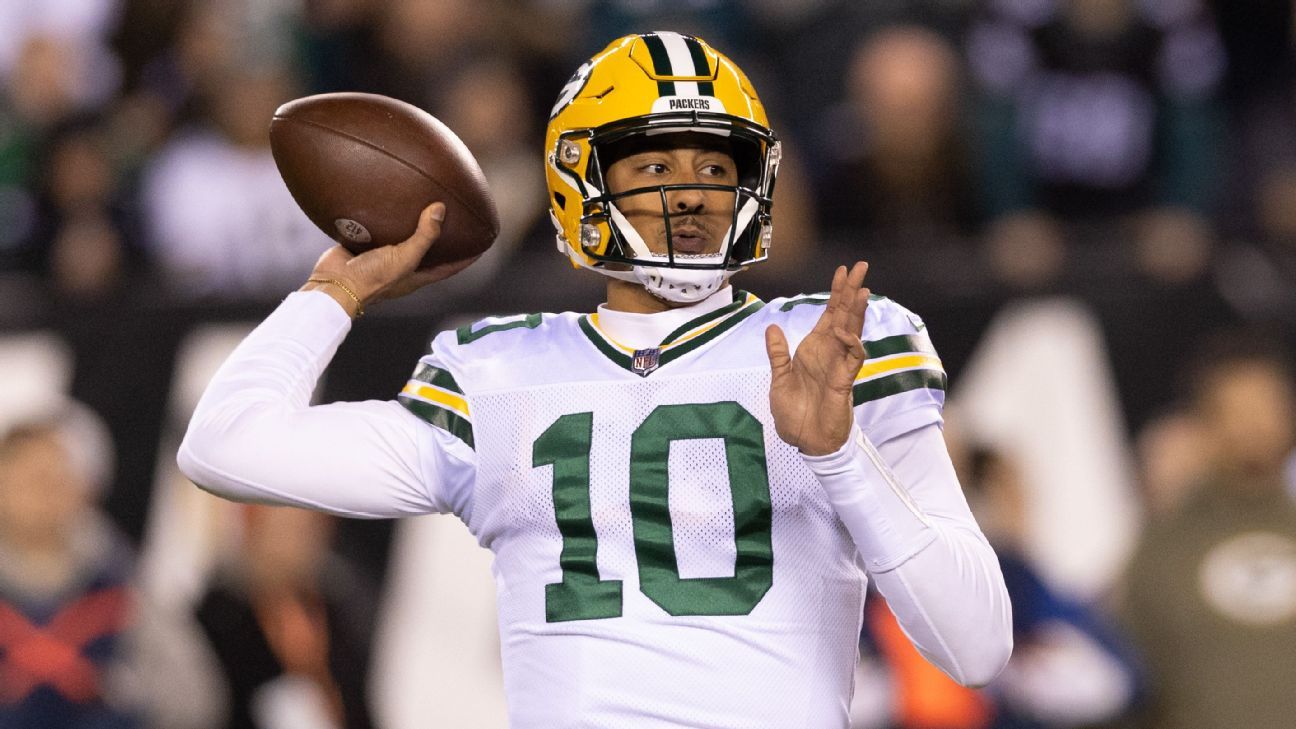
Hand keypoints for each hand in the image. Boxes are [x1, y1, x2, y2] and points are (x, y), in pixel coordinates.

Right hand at [301, 202, 478, 317]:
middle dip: (441, 236)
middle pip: (429, 251)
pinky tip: (388, 200)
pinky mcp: (365, 246)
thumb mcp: (404, 258)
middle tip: (456, 216)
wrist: (333, 284)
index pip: (450, 267)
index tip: (483, 242)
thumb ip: (424, 236)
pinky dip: (385, 217)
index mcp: (417, 276)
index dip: (467, 257)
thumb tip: (440, 209)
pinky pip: (379, 229)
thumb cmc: (372, 278)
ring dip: (412, 224)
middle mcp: (402, 267)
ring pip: (403, 238)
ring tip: (424, 201)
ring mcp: (383, 257)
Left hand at [765, 262, 869, 455]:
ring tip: (862, 289)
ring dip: (857, 312)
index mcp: (814, 349)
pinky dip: (850, 344)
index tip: (843, 271)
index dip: (836, 293)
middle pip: (844, 316)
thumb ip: (777, 354)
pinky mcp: (843, 382)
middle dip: (851, 291)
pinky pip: (852, 359)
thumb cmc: (794, 413)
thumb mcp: (779, 379)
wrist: (804, 441)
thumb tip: (772, 327)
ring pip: (852, 332)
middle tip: (861, 266)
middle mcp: (829, 353)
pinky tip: (846, 331)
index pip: (829, 315)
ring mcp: (838, 366)